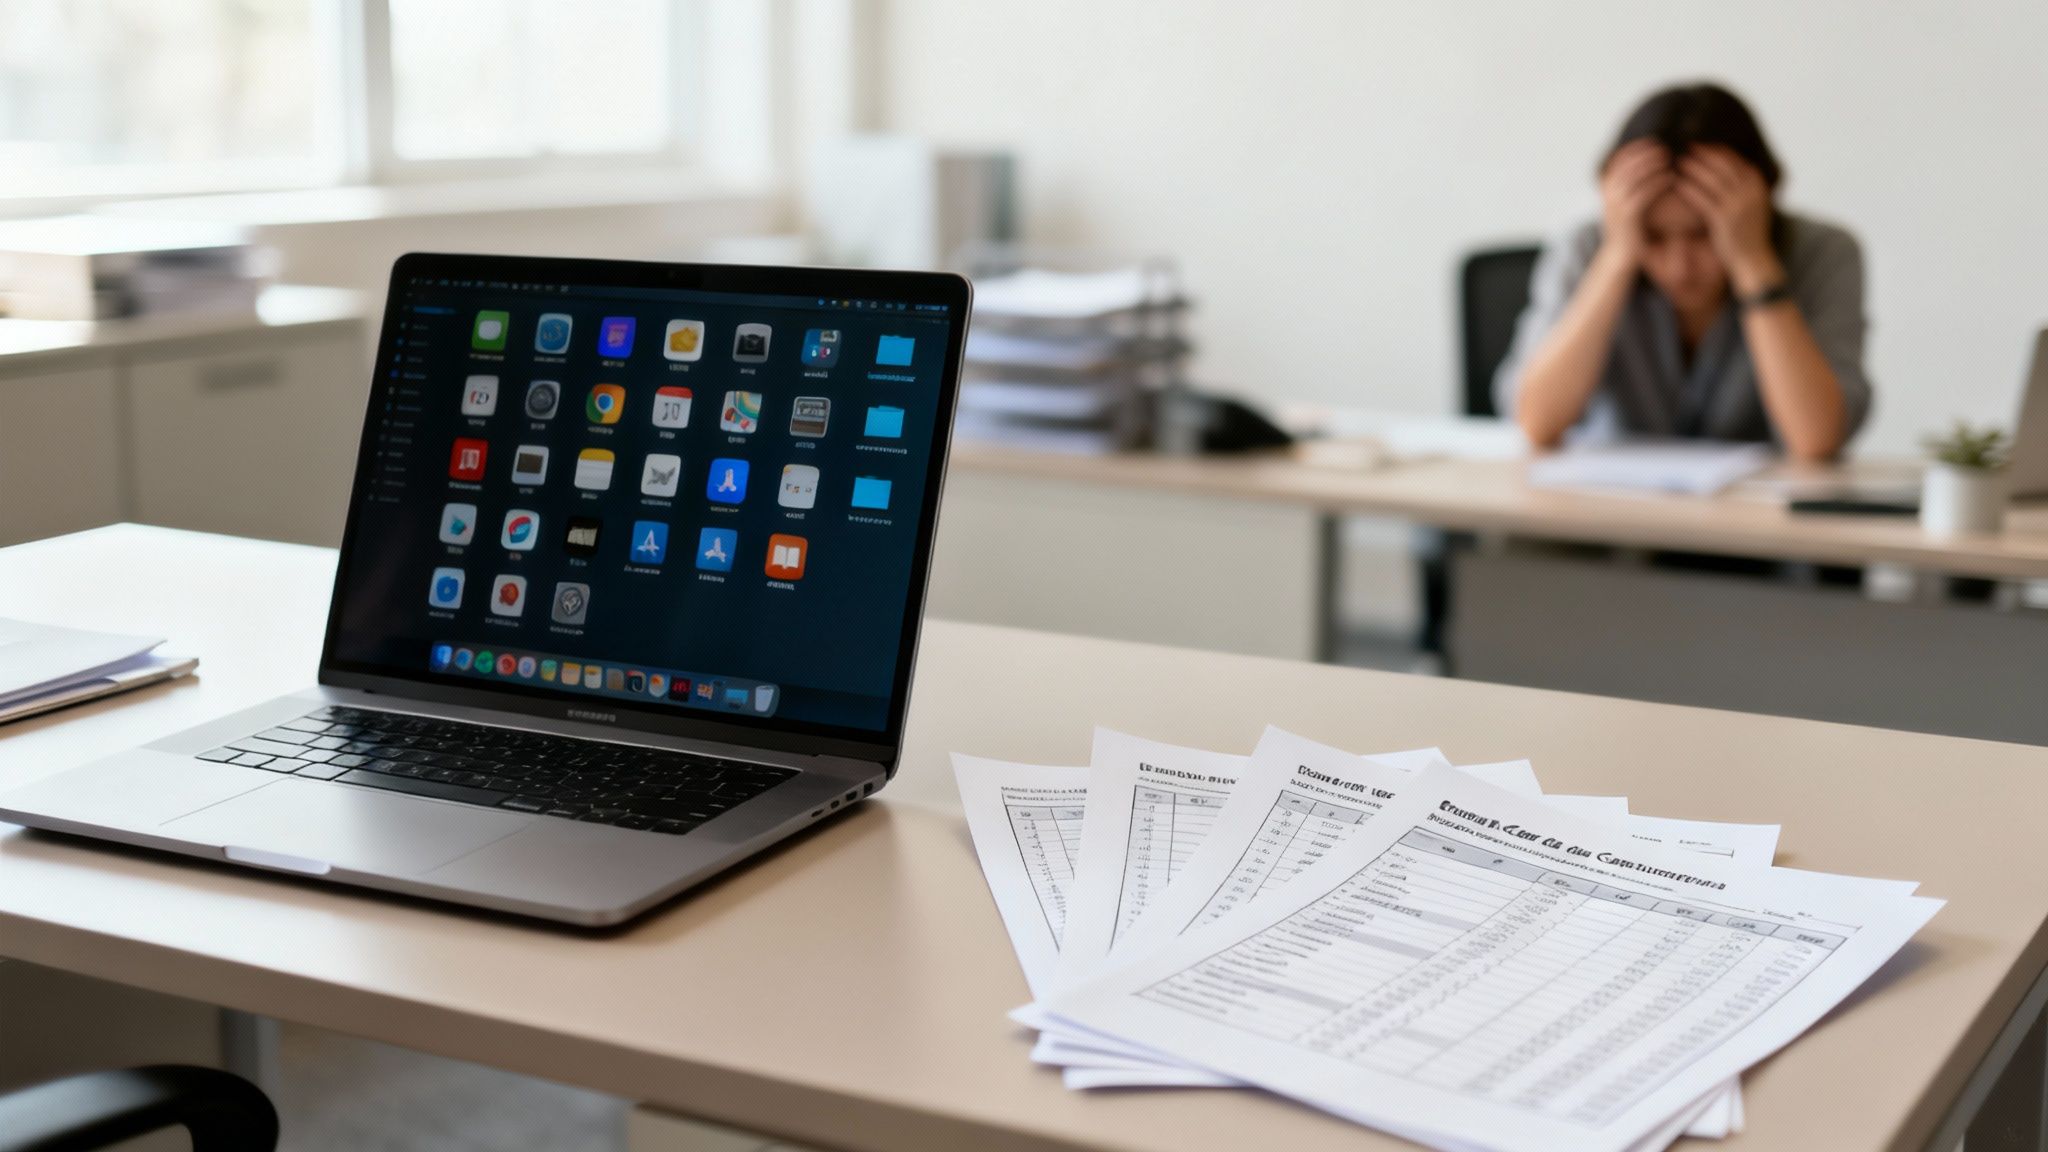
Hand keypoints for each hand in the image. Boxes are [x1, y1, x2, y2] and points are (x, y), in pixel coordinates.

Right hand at [1597, 139, 1672, 265]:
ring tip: (1668, 157)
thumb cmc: (1627, 229)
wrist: (1619, 257)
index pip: (1618, 160)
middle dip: (1644, 153)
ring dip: (1651, 164)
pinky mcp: (1628, 216)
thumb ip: (1628, 187)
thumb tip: (1642, 166)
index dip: (1634, 148)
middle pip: (1626, 164)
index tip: (1652, 141)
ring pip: (1634, 176)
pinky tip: (1671, 177)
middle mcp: (1608, 194)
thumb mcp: (1622, 204)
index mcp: (1605, 189)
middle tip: (1663, 146)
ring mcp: (1616, 205)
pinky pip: (1644, 193)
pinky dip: (1657, 182)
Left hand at [1676, 144, 1779, 293]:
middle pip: (1724, 166)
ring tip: (1679, 161)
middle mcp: (1750, 193)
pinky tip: (1677, 184)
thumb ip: (1742, 188)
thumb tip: (1726, 171)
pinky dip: (1690, 190)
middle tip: (1687, 146)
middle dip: (1704, 154)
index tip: (1701, 145)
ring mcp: (1738, 206)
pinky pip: (1704, 200)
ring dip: (1694, 168)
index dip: (1716, 151)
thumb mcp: (1751, 205)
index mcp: (1757, 186)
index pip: (1735, 161)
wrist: (1753, 259)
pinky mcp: (1724, 221)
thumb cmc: (1747, 232)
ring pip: (1713, 180)